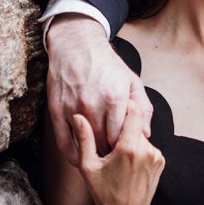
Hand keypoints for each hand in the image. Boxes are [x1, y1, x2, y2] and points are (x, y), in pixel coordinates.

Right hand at [46, 15, 152, 164]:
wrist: (76, 45)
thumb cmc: (108, 64)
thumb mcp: (132, 81)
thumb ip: (142, 108)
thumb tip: (147, 134)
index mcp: (115, 97)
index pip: (122, 136)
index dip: (126, 147)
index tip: (129, 151)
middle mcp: (93, 104)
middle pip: (104, 143)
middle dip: (111, 153)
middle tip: (116, 158)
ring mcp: (72, 108)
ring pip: (85, 144)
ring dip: (94, 154)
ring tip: (102, 158)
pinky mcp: (56, 110)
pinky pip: (63, 142)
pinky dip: (72, 155)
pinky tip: (80, 159)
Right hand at [72, 102, 164, 204]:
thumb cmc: (102, 193)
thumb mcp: (88, 166)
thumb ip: (84, 139)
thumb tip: (78, 116)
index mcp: (129, 148)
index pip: (134, 112)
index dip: (126, 105)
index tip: (116, 105)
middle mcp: (147, 150)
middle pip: (136, 125)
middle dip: (124, 128)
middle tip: (110, 137)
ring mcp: (157, 156)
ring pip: (142, 136)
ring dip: (131, 140)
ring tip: (117, 155)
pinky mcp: (161, 162)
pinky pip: (149, 147)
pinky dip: (139, 150)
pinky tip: (128, 163)